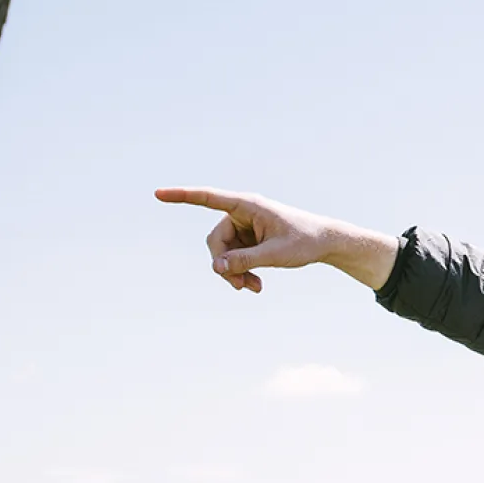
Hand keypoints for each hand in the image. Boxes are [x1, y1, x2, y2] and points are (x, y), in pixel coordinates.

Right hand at [154, 186, 399, 291]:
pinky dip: (241, 272)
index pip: (208, 198)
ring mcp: (243, 226)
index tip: (158, 194)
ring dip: (234, 273)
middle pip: (215, 241)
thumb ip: (244, 261)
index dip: (182, 196)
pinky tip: (255, 286)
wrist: (325, 243)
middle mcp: (241, 212)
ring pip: (223, 253)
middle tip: (239, 286)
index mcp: (247, 205)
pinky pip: (233, 258)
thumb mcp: (274, 255)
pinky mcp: (248, 239)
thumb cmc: (304, 241)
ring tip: (252, 288)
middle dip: (224, 265)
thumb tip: (216, 268)